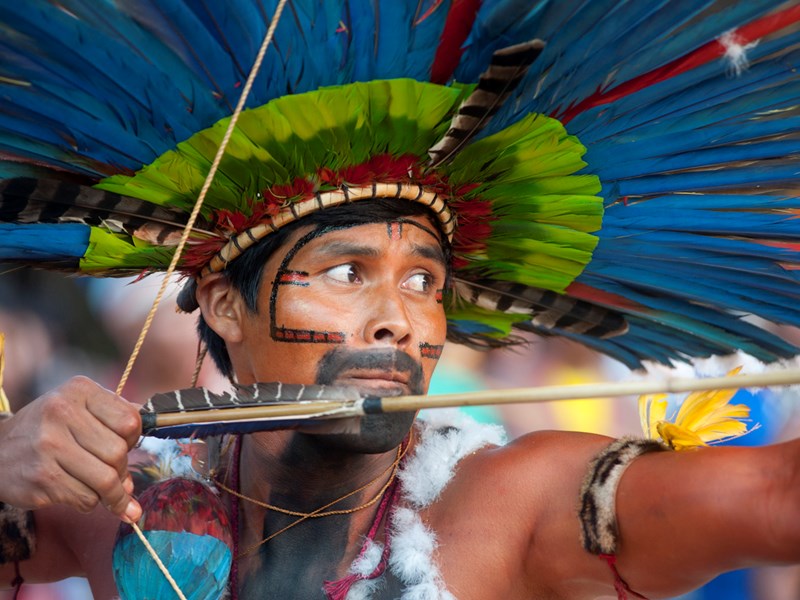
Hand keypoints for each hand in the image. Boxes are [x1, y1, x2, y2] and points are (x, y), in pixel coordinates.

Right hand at [0, 376, 142, 521]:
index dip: (133, 438)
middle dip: (122, 470)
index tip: (126, 445)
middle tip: (115, 474)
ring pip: (105, 480)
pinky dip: (91, 502)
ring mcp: (49, 445)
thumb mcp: (78, 408)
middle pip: (118, 453)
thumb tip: (153, 435)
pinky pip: (86, 498)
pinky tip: (78, 493)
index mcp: (79, 390)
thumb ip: (114, 419)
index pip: (130, 420)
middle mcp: (61, 412)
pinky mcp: (41, 478)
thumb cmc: (48, 429)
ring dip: (112, 493)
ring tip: (108, 493)